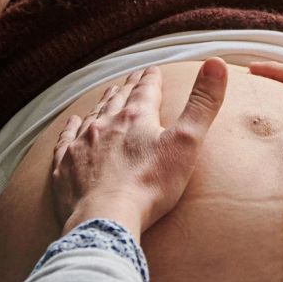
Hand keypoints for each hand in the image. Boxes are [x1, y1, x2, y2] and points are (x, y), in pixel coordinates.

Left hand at [51, 59, 228, 237]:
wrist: (106, 218)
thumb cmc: (150, 185)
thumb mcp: (187, 142)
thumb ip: (202, 104)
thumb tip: (216, 63)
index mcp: (137, 118)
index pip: (146, 90)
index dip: (151, 79)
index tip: (153, 70)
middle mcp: (106, 124)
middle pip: (119, 99)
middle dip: (128, 88)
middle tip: (133, 78)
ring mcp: (83, 144)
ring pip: (94, 115)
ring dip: (103, 103)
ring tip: (110, 94)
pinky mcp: (65, 166)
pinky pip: (66, 139)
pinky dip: (71, 128)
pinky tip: (74, 122)